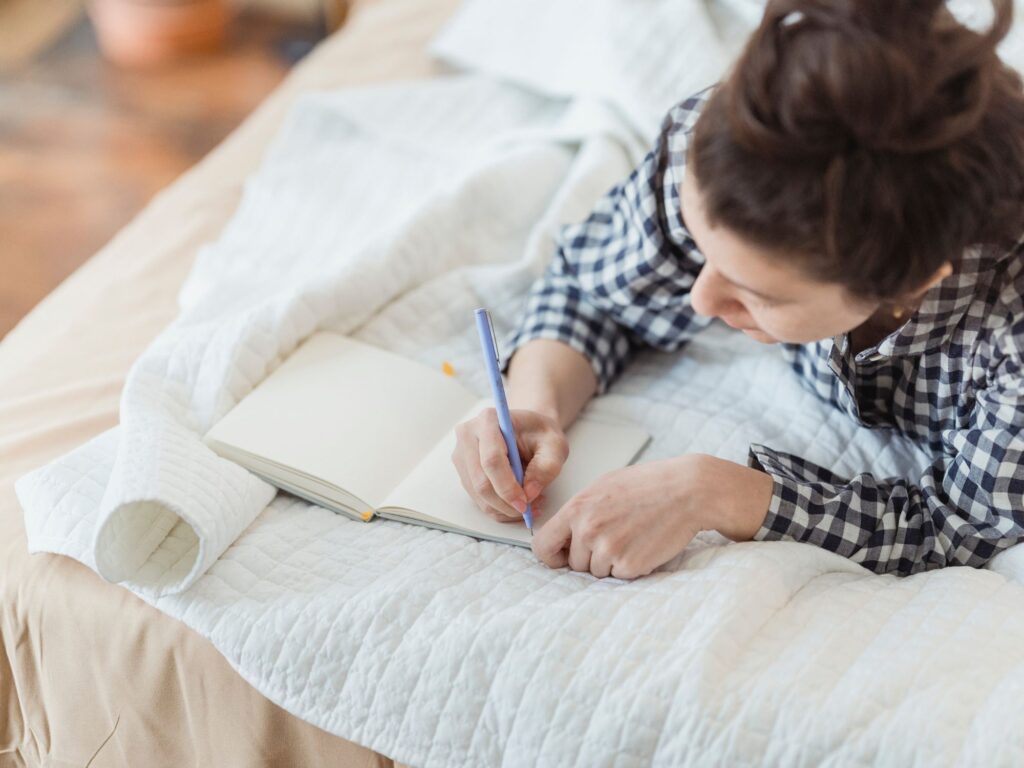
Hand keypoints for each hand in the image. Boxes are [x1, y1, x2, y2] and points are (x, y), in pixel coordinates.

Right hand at [451, 407, 568, 522]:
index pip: (491, 460)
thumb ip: (546, 467)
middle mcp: (468, 435)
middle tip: (529, 510)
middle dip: (505, 503)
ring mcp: (462, 454)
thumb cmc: (540, 433)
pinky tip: (518, 503)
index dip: (507, 487)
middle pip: (480, 481)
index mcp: (489, 420)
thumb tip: (529, 493)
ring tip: (530, 504)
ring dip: (504, 508)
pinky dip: (499, 508)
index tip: (525, 503)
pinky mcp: (463, 471)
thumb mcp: (555, 445)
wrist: (528, 430)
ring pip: (478, 495)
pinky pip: (478, 500)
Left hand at [531, 454, 773, 578]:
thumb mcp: (603, 487)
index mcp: (576, 509)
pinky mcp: (629, 565)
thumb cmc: (648, 485)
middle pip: (574, 564)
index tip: (563, 556)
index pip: (542, 546)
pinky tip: (644, 545)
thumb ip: (580, 511)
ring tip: (632, 536)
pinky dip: (631, 566)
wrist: (687, 491)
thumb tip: (562, 533)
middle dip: (589, 558)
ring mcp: (608, 550)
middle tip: (615, 537)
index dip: (552, 555)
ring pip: (597, 572)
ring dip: (611, 562)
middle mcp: (587, 531)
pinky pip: (620, 576)